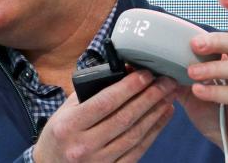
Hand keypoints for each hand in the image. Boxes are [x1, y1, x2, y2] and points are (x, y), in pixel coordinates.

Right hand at [33, 71, 176, 162]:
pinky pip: (138, 150)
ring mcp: (99, 161)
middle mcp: (84, 145)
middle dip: (149, 97)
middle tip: (165, 82)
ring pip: (135, 134)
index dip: (128, 87)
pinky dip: (154, 131)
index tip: (145, 74)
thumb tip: (122, 74)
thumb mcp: (65, 110)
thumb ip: (90, 93)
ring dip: (155, 113)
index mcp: (69, 125)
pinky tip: (163, 116)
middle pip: (124, 118)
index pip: (105, 103)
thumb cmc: (59, 134)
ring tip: (168, 96)